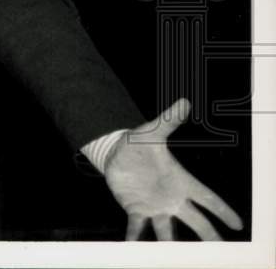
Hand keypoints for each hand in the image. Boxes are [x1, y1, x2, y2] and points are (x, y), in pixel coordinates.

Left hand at [104, 98, 243, 239]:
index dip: (222, 210)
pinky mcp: (135, 210)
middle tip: (222, 252)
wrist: (116, 152)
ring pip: (168, 231)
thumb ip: (168, 121)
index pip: (207, 198)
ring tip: (176, 258)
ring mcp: (155, 206)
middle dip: (208, 235)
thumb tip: (183, 102)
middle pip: (195, 221)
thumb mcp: (152, 132)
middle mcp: (172, 198)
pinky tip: (134, 249)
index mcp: (180, 181)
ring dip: (171, 244)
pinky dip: (135, 238)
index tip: (238, 225)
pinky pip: (137, 228)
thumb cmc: (139, 143)